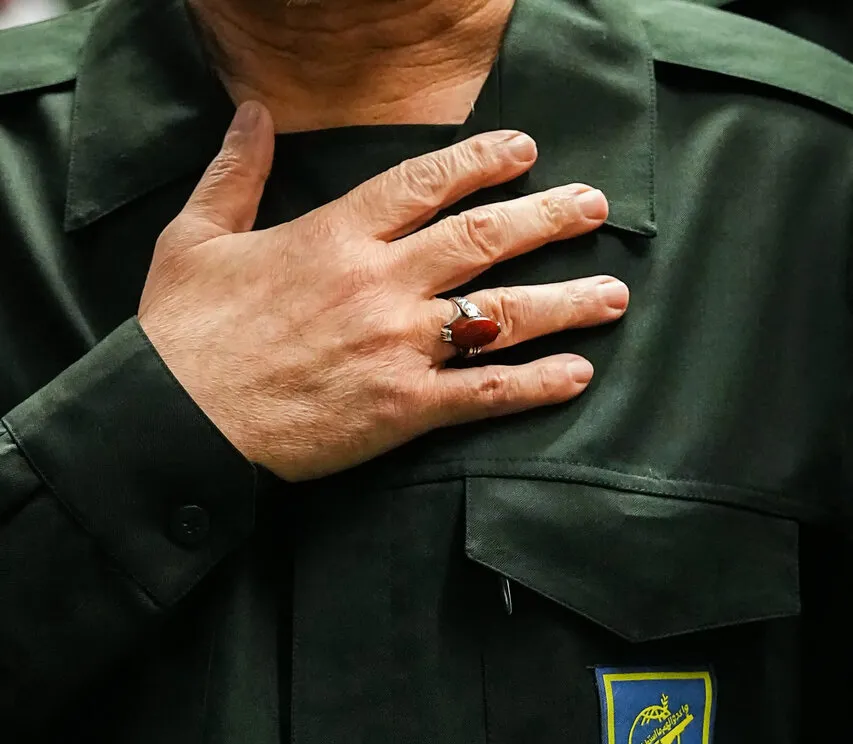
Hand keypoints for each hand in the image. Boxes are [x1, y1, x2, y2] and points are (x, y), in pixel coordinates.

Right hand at [138, 101, 628, 481]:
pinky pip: (482, 393)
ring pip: (499, 314)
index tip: (525, 151)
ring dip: (564, 301)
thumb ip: (236, 173)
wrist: (177, 417)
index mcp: (333, 233)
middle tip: (596, 208)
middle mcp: (379, 282)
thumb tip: (254, 115)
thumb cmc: (182, 332)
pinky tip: (576, 376)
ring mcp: (395, 345)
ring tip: (612, 294)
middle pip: (483, 239)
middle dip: (548, 217)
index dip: (482, 162)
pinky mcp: (399, 408)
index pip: (426, 183)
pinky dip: (533, 385)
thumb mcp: (195, 236)